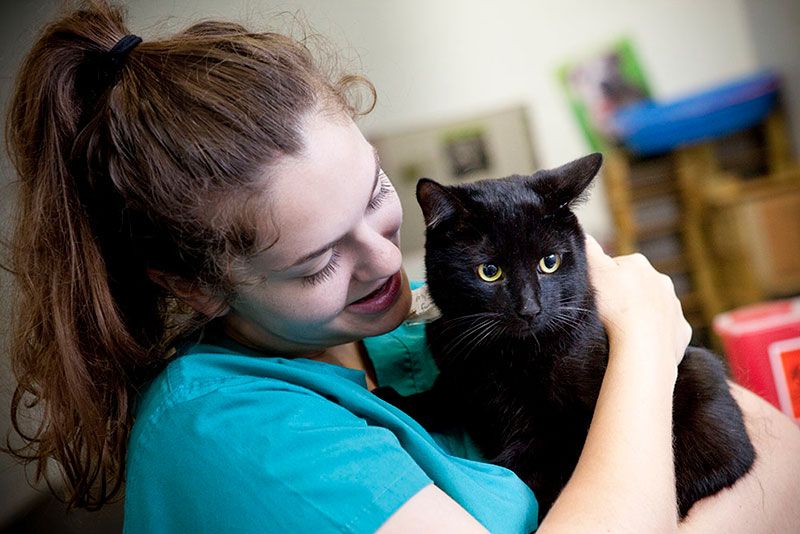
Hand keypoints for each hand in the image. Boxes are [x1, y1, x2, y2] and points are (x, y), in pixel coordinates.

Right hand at [584, 234, 690, 365]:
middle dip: (625, 296)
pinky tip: (641, 343)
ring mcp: (674, 307)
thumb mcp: (594, 273)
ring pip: (653, 307)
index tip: (595, 295)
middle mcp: (662, 281)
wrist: (643, 347)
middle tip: (607, 314)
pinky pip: (666, 330)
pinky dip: (655, 335)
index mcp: (639, 264)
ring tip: (622, 331)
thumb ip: (589, 250)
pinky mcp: (681, 331)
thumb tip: (583, 233)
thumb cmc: (615, 308)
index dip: (604, 280)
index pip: (617, 267)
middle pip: (637, 286)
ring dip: (640, 315)